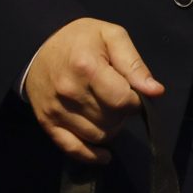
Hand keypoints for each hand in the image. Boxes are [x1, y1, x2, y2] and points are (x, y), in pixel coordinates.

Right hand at [25, 17, 164, 162]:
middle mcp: (70, 92)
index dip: (136, 100)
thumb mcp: (111, 37)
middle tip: (119, 98)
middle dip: (123, 113)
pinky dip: (91, 155)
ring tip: (108, 112)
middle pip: (111, 120)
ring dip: (111, 129)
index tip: (133, 92)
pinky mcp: (47, 123)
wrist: (37, 44)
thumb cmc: (79, 38)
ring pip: (97, 136)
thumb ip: (134, 64)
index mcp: (87, 67)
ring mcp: (57, 110)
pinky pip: (72, 148)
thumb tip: (155, 92)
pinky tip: (104, 155)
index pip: (123, 100)